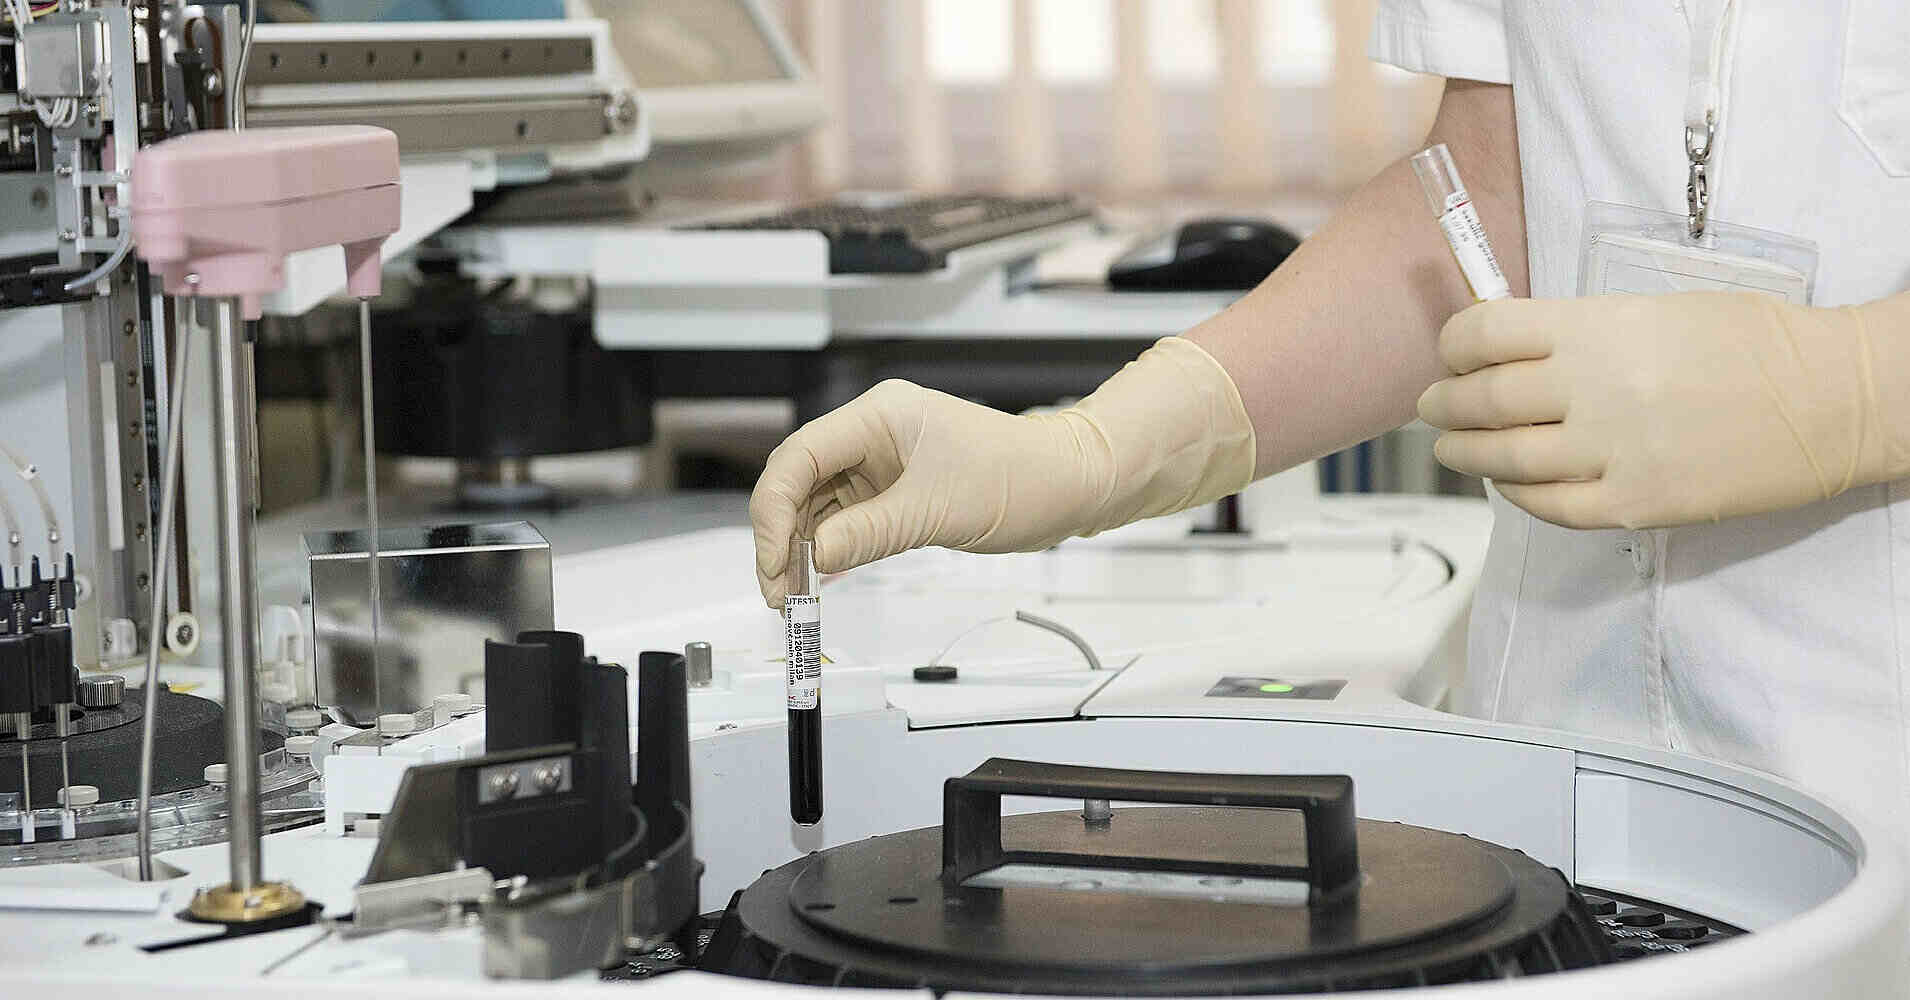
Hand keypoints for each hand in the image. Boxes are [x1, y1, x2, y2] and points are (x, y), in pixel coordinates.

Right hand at [750, 338, 1255, 606]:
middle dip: (780, 537)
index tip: (773, 560)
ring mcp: (883, 465)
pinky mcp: (896, 493)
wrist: (1072, 484)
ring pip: (818, 507)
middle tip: (778, 592)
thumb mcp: (938, 510)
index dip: (774, 510)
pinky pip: (846, 521)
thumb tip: (812, 558)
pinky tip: (821, 582)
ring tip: (794, 597)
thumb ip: (868, 533)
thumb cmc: (1022, 476)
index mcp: (879, 416)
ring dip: (801, 550)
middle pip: (800, 482)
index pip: (800, 456)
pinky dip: (830, 552)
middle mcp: (873, 435)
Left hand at [1417, 293, 1909, 528]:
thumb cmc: (1752, 341)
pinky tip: (1509, 481)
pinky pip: (1547, 506)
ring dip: (1465, 452)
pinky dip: (1516, 493)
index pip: (1485, 333)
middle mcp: (1592, 389)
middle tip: (1433, 407)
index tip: (1450, 354)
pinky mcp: (1633, 504)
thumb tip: (1509, 349)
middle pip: (1481, 400)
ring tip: (1454, 447)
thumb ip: (1579, 332)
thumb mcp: (1655, 309)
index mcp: (1597, 328)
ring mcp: (1610, 452)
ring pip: (1502, 458)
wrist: (1833, 399)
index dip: (1453, 345)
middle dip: (1444, 404)